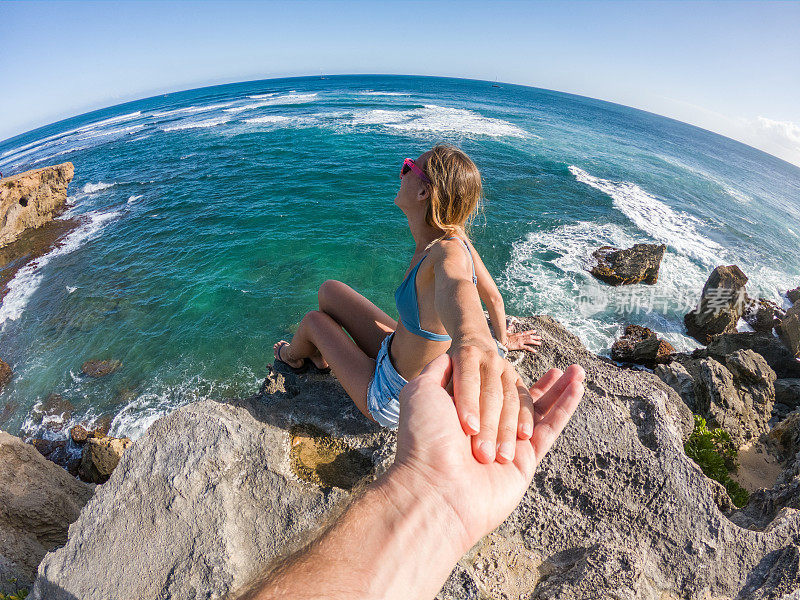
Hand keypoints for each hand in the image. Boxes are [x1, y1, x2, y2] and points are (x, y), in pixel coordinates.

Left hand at [389, 354, 584, 552]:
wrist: (435, 485)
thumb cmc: (424, 438)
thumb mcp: (421, 393)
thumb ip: (438, 371)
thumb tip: (452, 355)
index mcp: (463, 413)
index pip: (487, 387)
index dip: (500, 374)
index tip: (512, 360)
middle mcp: (486, 427)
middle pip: (516, 399)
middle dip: (539, 385)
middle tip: (557, 369)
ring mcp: (507, 442)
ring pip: (538, 411)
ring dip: (560, 390)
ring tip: (578, 371)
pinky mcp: (527, 458)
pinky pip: (550, 427)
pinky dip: (565, 406)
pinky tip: (578, 385)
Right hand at [506, 328, 541, 352]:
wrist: (502, 341)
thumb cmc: (503, 336)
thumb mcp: (506, 331)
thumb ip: (509, 328)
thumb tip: (511, 325)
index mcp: (518, 334)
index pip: (526, 332)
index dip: (531, 332)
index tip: (535, 331)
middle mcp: (520, 337)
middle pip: (529, 336)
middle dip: (535, 337)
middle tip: (540, 337)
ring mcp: (520, 341)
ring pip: (530, 341)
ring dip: (535, 342)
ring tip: (540, 343)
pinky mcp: (519, 346)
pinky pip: (527, 348)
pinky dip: (531, 349)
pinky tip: (535, 350)